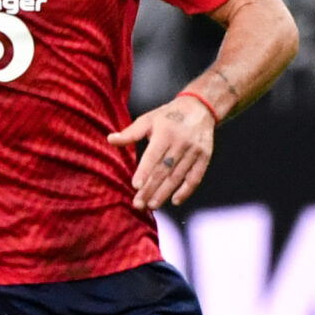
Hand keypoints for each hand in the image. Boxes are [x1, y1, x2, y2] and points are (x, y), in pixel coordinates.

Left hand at [108, 95, 217, 211]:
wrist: (200, 108)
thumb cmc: (169, 116)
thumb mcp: (148, 119)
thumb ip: (130, 133)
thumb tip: (110, 139)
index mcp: (165, 132)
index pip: (153, 155)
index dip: (145, 171)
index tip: (136, 186)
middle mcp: (181, 143)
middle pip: (164, 170)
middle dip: (151, 189)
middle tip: (139, 204)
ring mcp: (194, 151)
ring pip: (178, 176)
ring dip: (165, 193)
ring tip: (152, 205)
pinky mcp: (204, 158)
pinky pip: (195, 177)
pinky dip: (186, 190)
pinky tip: (175, 200)